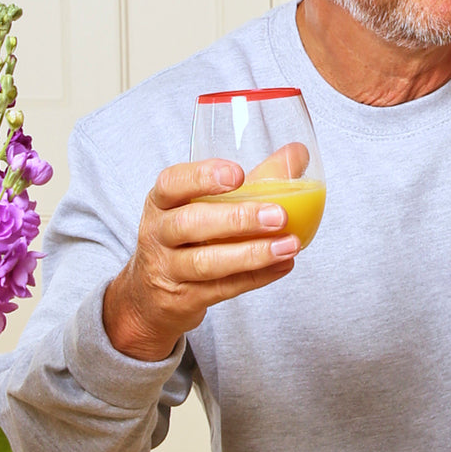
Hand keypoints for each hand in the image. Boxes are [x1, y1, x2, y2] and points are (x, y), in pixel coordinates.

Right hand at [102, 159, 300, 360]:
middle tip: (279, 215)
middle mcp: (158, 233)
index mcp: (162, 201)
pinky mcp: (184, 298)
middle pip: (190, 224)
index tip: (238, 175)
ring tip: (289, 245)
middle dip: (237, 219)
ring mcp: (168, 269)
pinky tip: (284, 266)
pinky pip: (222, 289)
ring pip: (206, 262)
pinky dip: (256, 278)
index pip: (172, 183)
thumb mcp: (206, 204)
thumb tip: (298, 153)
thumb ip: (253, 179)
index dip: (202, 178)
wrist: (152, 295)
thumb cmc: (190, 236)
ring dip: (252, 254)